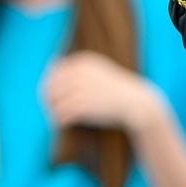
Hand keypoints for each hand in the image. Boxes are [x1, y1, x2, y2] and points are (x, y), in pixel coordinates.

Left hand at [42, 50, 161, 133]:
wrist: (136, 102)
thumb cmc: (115, 89)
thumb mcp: (97, 70)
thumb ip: (76, 66)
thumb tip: (53, 62)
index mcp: (81, 62)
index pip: (54, 75)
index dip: (50, 88)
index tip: (53, 99)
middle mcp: (79, 73)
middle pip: (50, 88)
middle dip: (49, 101)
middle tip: (53, 111)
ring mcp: (81, 89)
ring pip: (54, 102)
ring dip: (53, 112)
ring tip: (57, 119)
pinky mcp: (85, 106)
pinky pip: (62, 114)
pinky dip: (59, 121)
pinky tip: (63, 124)